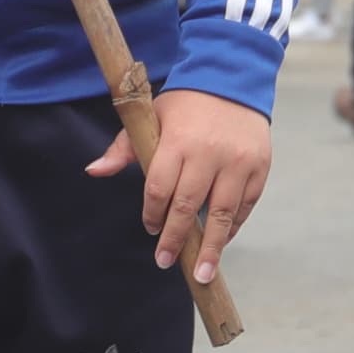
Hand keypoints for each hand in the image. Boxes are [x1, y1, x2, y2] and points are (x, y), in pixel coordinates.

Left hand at [88, 88, 269, 287]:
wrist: (233, 78)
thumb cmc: (185, 105)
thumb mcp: (152, 118)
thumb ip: (123, 148)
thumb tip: (93, 171)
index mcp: (179, 141)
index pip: (160, 188)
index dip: (152, 213)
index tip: (150, 229)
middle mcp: (210, 154)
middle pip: (189, 207)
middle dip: (175, 239)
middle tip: (165, 262)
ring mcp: (238, 162)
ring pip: (223, 214)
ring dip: (211, 247)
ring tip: (202, 273)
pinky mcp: (260, 167)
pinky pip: (245, 206)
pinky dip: (234, 226)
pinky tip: (222, 241)